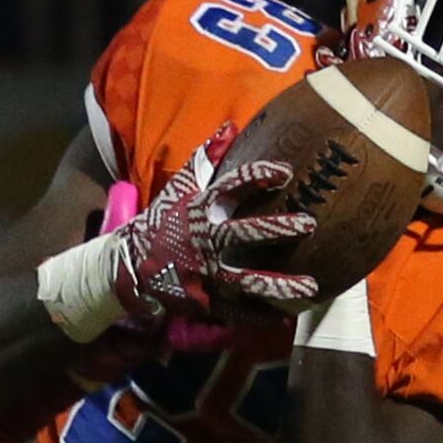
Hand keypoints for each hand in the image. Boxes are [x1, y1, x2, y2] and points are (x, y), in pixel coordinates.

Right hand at [106, 129, 319, 327]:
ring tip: (311, 287)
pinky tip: (286, 317)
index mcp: (202, 208)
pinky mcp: (204, 299)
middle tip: (309, 224)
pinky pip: (237, 310)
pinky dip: (261, 316)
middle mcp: (206, 239)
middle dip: (278, 228)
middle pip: (246, 233)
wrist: (132, 265)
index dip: (259, 177)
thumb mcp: (180, 186)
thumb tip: (230, 125)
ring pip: (248, 279)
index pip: (233, 186)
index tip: (285, 172)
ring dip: (280, 284)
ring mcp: (206, 272)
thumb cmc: (164, 222)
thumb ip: (207, 157)